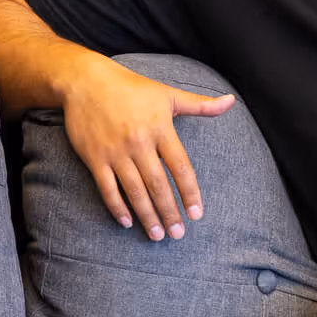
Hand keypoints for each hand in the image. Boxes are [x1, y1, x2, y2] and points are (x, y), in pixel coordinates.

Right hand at [62, 56, 233, 240]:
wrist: (86, 81)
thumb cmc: (131, 88)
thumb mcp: (168, 94)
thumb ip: (200, 105)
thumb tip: (230, 101)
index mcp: (160, 128)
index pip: (180, 167)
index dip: (190, 192)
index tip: (196, 214)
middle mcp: (139, 142)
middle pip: (158, 184)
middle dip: (170, 211)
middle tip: (178, 234)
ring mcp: (115, 151)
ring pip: (134, 191)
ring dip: (147, 215)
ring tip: (157, 235)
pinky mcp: (94, 158)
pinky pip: (107, 188)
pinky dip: (117, 207)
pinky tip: (127, 222)